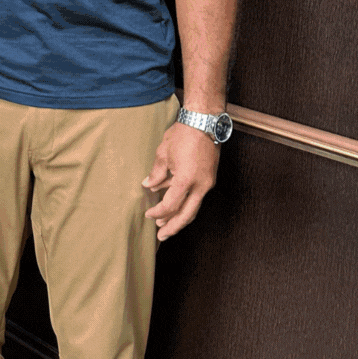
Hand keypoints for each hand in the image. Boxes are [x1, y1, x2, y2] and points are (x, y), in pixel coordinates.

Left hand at [143, 121, 219, 240]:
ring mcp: (207, 182)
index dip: (159, 213)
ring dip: (179, 216)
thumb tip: (148, 186)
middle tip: (161, 236)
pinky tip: (171, 202)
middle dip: (173, 227)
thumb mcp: (163, 154)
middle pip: (187, 214)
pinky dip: (184, 201)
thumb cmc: (183, 135)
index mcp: (186, 180)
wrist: (204, 122)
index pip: (171, 206)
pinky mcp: (209, 178)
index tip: (148, 215)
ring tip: (165, 224)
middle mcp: (201, 185)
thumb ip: (156, 174)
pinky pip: (196, 195)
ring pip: (193, 207)